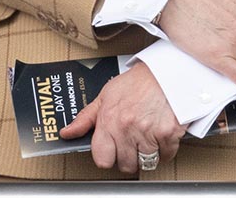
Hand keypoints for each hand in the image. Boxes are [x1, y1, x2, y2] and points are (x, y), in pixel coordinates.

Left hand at [59, 62, 187, 173]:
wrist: (166, 70)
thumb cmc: (137, 82)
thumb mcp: (106, 95)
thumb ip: (86, 118)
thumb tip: (67, 133)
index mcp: (109, 120)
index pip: (102, 159)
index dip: (108, 156)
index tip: (113, 149)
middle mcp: (127, 128)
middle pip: (126, 165)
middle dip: (129, 156)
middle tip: (133, 140)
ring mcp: (148, 132)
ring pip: (146, 164)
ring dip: (148, 155)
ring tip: (148, 137)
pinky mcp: (168, 134)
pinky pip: (166, 156)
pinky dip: (166, 149)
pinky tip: (161, 134)